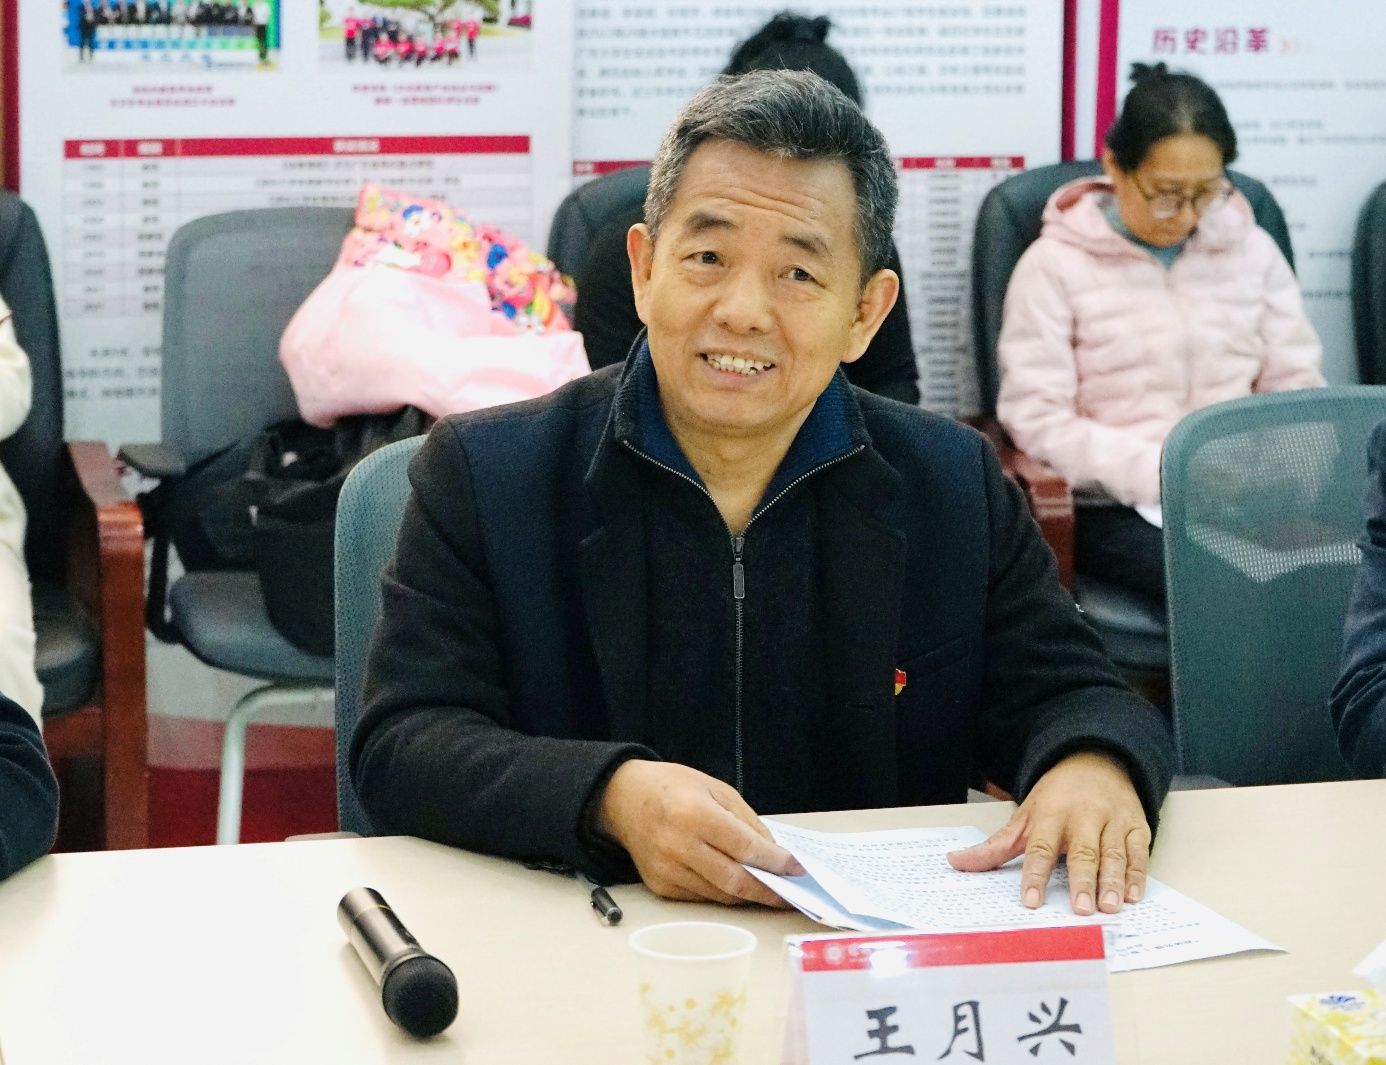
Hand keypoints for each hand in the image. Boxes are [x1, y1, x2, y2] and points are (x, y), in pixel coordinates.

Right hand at [596, 760, 803, 906]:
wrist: (622, 799)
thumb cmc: (672, 787)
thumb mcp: (715, 788)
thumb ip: (746, 821)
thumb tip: (773, 853)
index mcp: (694, 814)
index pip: (744, 847)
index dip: (775, 861)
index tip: (797, 868)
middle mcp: (678, 845)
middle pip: (733, 880)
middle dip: (767, 890)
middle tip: (790, 893)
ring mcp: (667, 870)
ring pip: (719, 894)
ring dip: (748, 895)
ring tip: (770, 890)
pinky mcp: (660, 886)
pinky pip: (701, 897)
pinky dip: (724, 894)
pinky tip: (737, 886)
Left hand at [946, 750, 1150, 915]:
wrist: (1095, 761)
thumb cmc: (1056, 796)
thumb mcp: (1024, 815)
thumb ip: (995, 845)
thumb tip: (955, 862)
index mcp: (1051, 813)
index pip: (1041, 847)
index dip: (1035, 874)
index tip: (1031, 901)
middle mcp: (1084, 815)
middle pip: (1082, 851)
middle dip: (1082, 880)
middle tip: (1081, 909)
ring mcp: (1113, 820)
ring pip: (1114, 853)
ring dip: (1113, 881)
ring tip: (1109, 907)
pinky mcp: (1137, 826)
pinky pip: (1140, 852)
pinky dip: (1138, 874)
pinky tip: (1134, 895)